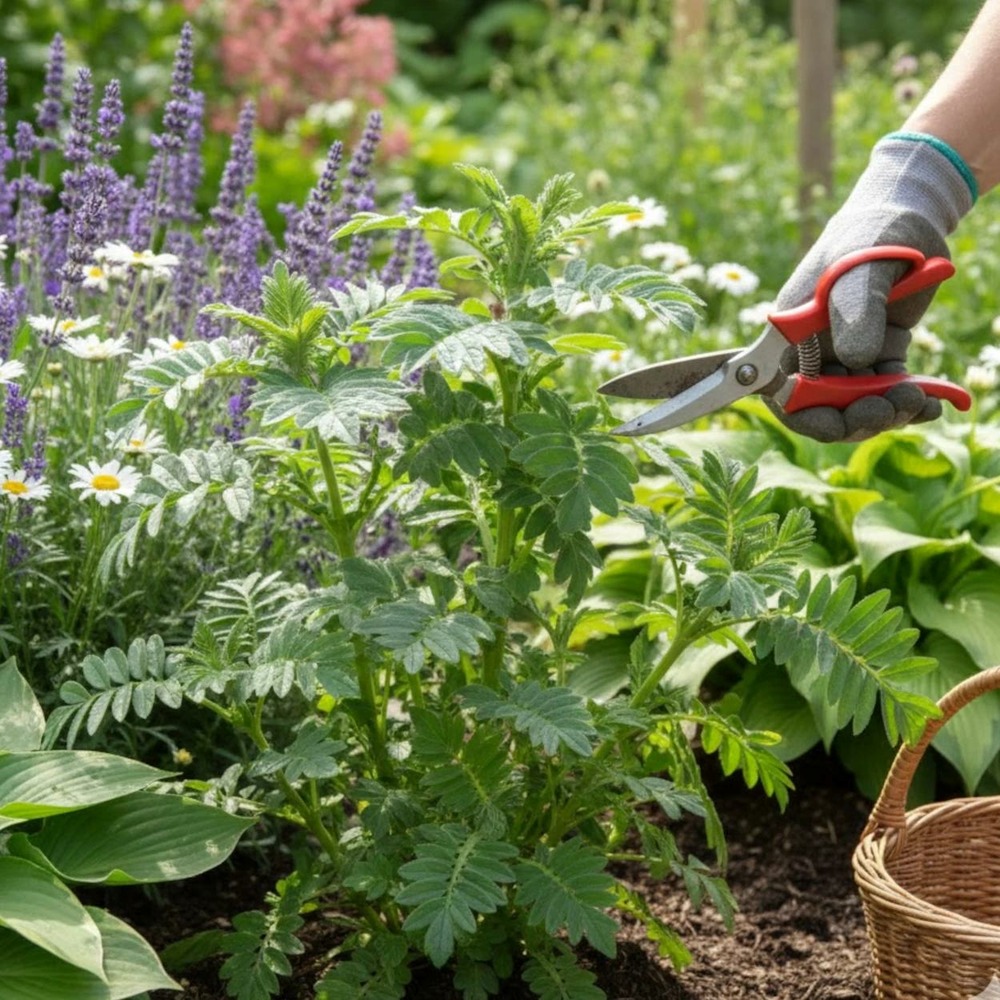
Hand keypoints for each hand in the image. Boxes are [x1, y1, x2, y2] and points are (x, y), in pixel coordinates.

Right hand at [767, 136, 972, 441]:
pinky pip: (889, 391)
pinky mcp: (880, 354)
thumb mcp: (859, 270)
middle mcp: (814, 353)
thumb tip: (857, 361)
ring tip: (921, 400)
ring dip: (888, 413)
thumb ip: (855, 315)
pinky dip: (911, 402)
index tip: (838, 424)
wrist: (909, 214)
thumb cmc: (870, 234)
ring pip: (858, 406)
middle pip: (824, 409)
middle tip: (892, 409)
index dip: (806, 417)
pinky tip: (934, 401)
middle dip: (857, 418)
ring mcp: (847, 356)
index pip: (783, 393)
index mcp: (789, 336)